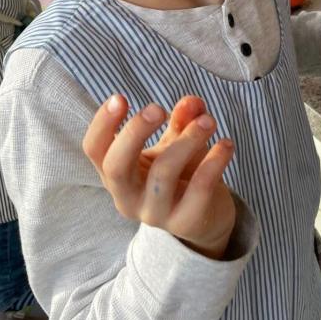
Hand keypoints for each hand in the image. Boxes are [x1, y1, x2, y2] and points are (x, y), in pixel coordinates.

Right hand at [82, 94, 235, 258]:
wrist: (205, 217)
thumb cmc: (180, 172)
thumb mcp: (174, 142)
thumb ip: (181, 120)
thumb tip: (191, 102)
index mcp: (117, 173)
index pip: (94, 150)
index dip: (102, 123)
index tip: (120, 97)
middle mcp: (128, 197)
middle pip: (116, 167)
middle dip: (134, 133)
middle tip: (157, 108)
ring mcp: (155, 214)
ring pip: (163, 174)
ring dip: (187, 140)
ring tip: (208, 121)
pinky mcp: (186, 222)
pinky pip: (198, 189)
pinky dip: (213, 162)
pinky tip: (226, 144)